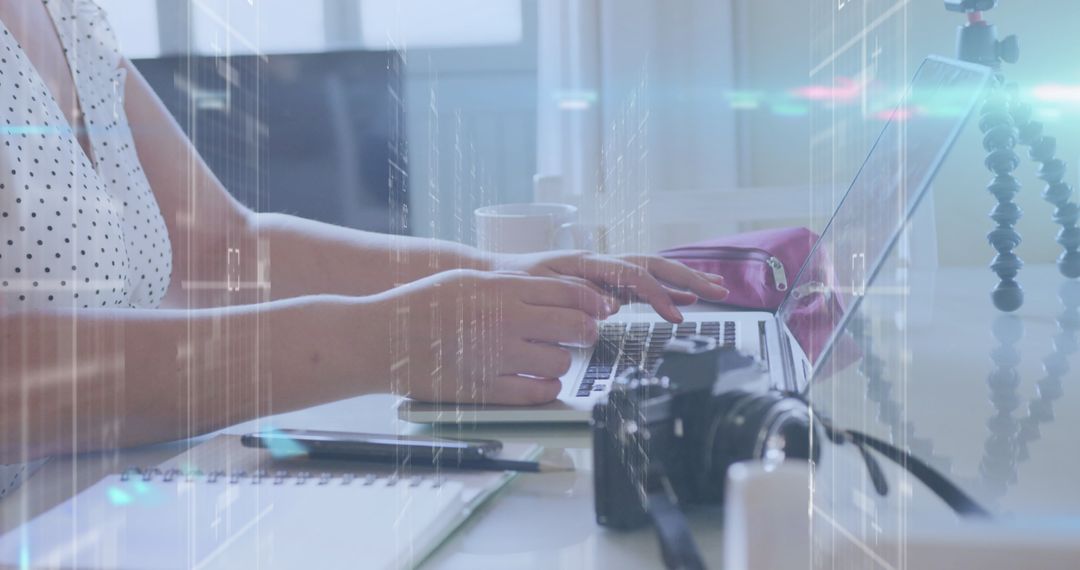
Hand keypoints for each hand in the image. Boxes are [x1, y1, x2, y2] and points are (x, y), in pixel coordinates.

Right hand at [374, 269, 614, 404]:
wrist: (381, 338)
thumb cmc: (422, 305)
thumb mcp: (470, 280)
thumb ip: (514, 286)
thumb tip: (558, 295)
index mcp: (502, 289)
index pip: (570, 294)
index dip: (592, 304)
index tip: (598, 310)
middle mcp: (505, 322)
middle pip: (576, 328)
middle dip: (585, 332)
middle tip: (581, 335)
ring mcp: (497, 357)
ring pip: (561, 363)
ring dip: (561, 360)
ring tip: (547, 356)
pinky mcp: (487, 389)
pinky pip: (538, 392)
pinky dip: (546, 387)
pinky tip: (538, 379)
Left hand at [492, 251, 728, 322]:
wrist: (498, 277)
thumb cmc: (515, 283)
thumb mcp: (540, 290)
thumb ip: (575, 296)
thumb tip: (610, 307)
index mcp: (590, 263)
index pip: (636, 277)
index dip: (659, 296)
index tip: (676, 317)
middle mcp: (602, 263)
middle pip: (655, 266)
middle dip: (690, 279)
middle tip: (720, 292)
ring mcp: (606, 272)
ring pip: (654, 272)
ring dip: (685, 281)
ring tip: (716, 290)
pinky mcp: (605, 283)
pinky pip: (643, 284)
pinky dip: (667, 290)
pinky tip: (684, 300)